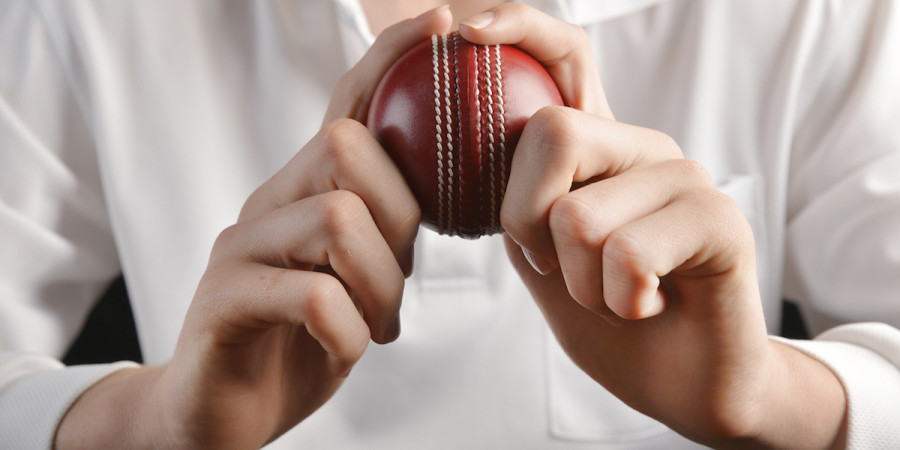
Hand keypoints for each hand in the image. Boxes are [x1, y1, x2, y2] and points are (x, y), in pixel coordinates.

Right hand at [55, 7, 452, 448]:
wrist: (216, 415)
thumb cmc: (299, 342)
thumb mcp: (354, 279)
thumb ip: (382, 232)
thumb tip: (446, 199)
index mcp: (302, 190)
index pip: (347, 105)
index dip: (393, 58)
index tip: (444, 25)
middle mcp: (267, 202)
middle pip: (349, 151)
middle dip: (399, 221)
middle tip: (396, 284)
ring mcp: (239, 247)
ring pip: (337, 219)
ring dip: (379, 284)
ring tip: (375, 324)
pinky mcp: (223, 300)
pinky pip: (312, 292)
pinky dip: (349, 327)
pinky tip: (347, 345)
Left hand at [461, 4, 846, 447]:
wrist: (684, 385)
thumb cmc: (612, 321)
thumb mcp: (543, 260)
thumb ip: (517, 207)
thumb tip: (463, 161)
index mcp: (600, 150)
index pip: (565, 55)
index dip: (517, 28)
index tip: (467, 33)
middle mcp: (643, 148)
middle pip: (551, 132)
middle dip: (527, 223)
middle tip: (560, 267)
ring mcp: (685, 178)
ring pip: (578, 214)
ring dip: (579, 284)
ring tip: (615, 295)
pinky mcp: (721, 219)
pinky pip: (626, 253)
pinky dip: (618, 300)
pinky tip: (648, 306)